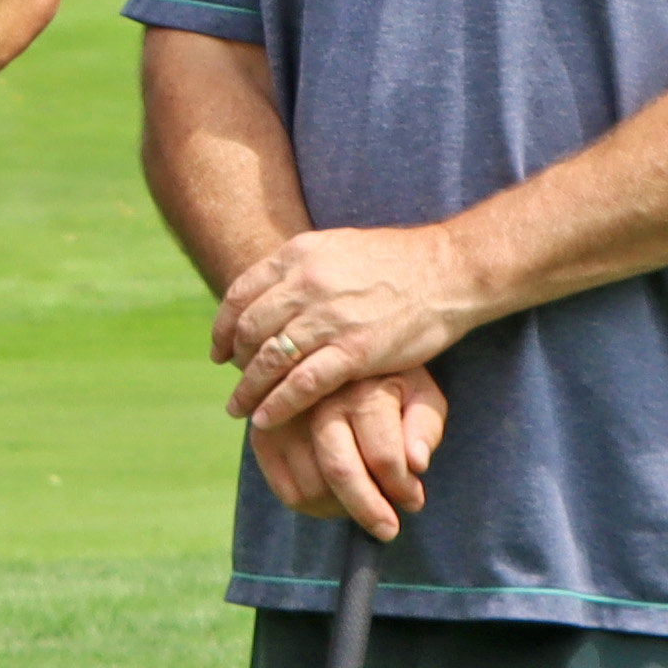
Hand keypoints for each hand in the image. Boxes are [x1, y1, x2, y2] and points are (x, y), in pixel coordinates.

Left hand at [208, 222, 480, 434]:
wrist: (448, 271)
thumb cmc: (396, 262)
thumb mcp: (337, 247)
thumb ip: (302, 268)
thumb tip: (271, 290)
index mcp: (299, 255)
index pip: (240, 294)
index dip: (222, 327)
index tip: (219, 349)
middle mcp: (306, 285)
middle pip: (248, 330)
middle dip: (234, 360)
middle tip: (233, 380)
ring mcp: (329, 319)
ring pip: (268, 361)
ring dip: (248, 390)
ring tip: (238, 409)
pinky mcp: (354, 352)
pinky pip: (301, 385)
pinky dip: (278, 406)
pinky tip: (265, 420)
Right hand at [252, 364, 444, 540]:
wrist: (332, 357)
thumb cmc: (387, 382)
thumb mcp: (419, 393)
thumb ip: (424, 426)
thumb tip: (418, 464)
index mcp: (363, 389)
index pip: (383, 455)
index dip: (402, 488)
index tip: (415, 501)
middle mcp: (319, 402)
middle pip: (341, 471)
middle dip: (369, 510)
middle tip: (388, 530)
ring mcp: (285, 420)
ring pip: (313, 488)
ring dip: (343, 509)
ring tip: (365, 502)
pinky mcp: (263, 436)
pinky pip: (288, 492)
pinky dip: (315, 508)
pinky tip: (337, 499)